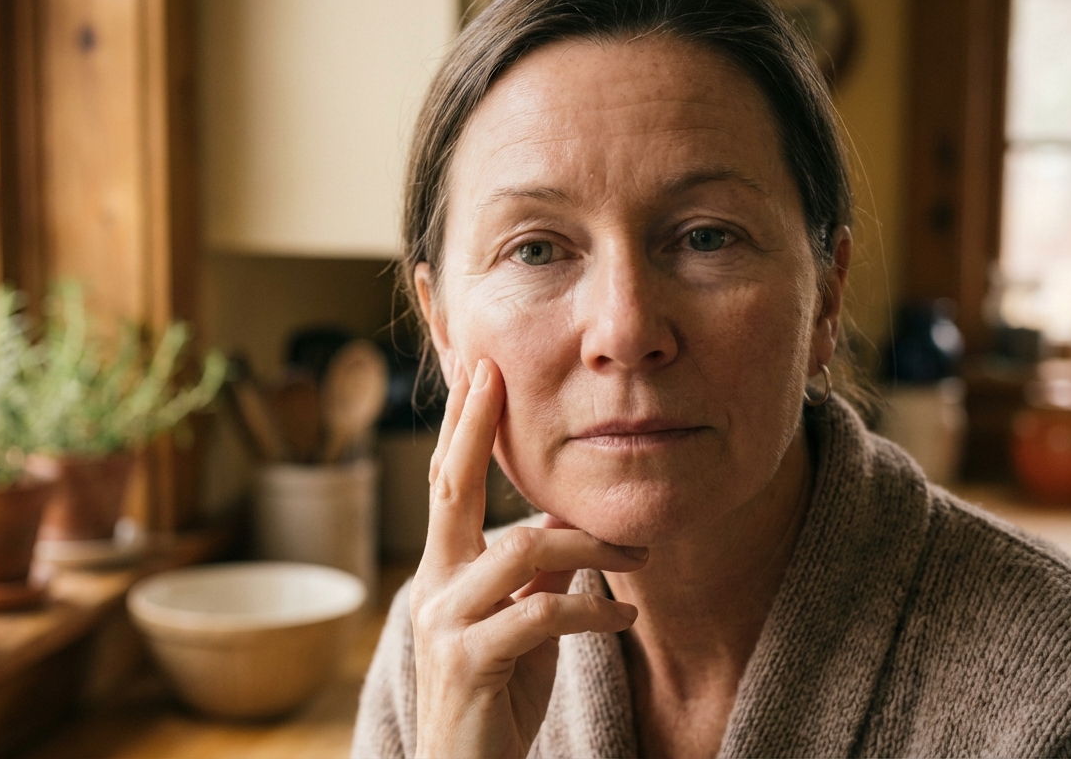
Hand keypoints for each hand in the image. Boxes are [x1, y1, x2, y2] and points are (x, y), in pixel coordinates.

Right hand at [411, 359, 647, 757]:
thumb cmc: (494, 699)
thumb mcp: (518, 627)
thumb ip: (531, 577)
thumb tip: (565, 530)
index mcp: (444, 572)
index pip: (448, 484)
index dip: (461, 427)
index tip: (478, 371)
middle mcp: (434, 587)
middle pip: (452, 488)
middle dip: (475, 427)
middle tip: (496, 373)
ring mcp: (445, 624)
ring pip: (522, 549)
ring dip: (589, 545)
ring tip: (636, 555)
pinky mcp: (471, 662)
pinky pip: (542, 613)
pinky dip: (592, 610)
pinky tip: (622, 618)